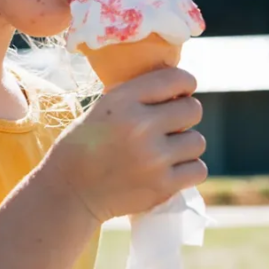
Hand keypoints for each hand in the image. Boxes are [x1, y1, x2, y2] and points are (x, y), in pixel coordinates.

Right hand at [39, 68, 206, 222]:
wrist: (70, 190)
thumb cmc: (86, 144)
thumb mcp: (104, 107)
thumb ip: (138, 95)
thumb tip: (178, 85)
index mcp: (123, 100)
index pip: (176, 79)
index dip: (185, 84)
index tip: (181, 93)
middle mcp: (140, 125)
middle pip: (193, 109)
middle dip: (185, 115)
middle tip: (171, 125)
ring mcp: (153, 157)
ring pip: (197, 141)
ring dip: (186, 145)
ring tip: (167, 150)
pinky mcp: (162, 185)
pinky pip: (198, 169)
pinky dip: (188, 170)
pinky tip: (172, 169)